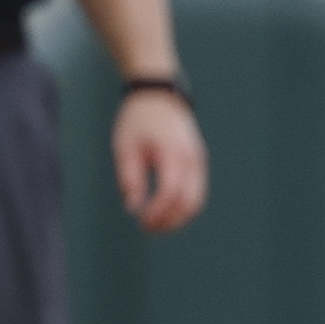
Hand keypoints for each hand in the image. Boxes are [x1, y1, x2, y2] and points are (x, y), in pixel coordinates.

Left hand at [115, 87, 206, 232]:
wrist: (159, 95)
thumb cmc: (138, 120)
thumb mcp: (125, 147)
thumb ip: (129, 178)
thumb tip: (133, 208)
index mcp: (172, 152)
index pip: (171, 192)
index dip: (158, 211)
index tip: (141, 219)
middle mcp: (192, 158)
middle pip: (190, 202)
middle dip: (170, 221)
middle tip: (147, 228)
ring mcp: (199, 160)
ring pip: (198, 201)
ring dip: (179, 218)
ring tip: (156, 225)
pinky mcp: (198, 162)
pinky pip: (197, 192)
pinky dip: (184, 207)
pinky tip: (165, 212)